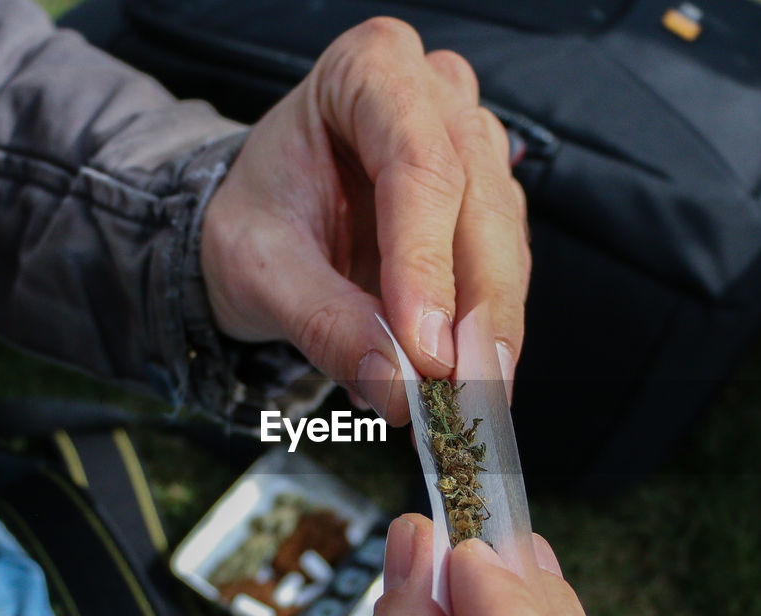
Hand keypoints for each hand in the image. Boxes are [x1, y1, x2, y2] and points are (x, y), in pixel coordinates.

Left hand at [200, 18, 529, 424]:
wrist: (261, 228)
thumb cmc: (255, 221)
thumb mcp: (260, 269)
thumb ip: (324, 322)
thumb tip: (397, 386)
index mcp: (365, 71)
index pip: (416, 164)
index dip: (428, 263)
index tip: (427, 350)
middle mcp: (433, 94)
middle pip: (477, 198)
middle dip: (478, 306)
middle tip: (467, 389)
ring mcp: (470, 145)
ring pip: (504, 235)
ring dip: (492, 325)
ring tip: (469, 399)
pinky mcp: (488, 204)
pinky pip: (505, 266)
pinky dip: (490, 328)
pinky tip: (472, 376)